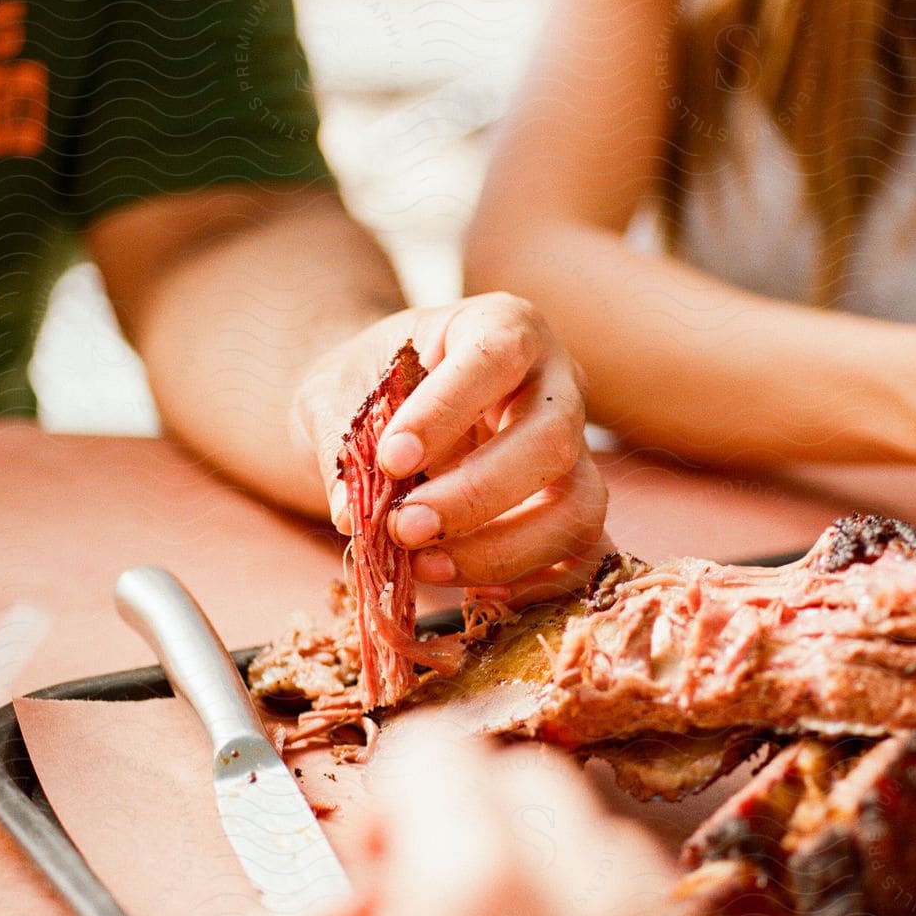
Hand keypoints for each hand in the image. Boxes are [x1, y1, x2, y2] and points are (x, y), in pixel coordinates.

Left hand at [292, 291, 607, 599]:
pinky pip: (581, 556)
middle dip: (475, 496)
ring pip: (578, 506)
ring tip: (425, 568)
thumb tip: (351, 513)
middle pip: (550, 440)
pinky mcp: (574, 507)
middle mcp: (556, 382)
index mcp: (503, 326)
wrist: (389, 414)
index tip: (391, 460)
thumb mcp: (334, 392)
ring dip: (502, 549)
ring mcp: (577, 449)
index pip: (496, 357)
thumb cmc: (368, 387)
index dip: (447, 411)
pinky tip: (470, 590)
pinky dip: (530, 582)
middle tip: (404, 528)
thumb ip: (340, 442)